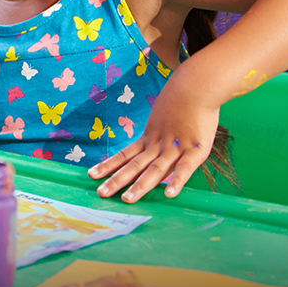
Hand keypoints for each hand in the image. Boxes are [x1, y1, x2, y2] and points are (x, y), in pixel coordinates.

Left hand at [88, 81, 218, 202]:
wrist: (196, 86)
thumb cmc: (180, 103)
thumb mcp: (161, 120)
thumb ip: (156, 136)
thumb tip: (149, 148)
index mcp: (148, 138)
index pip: (124, 155)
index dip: (108, 165)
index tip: (91, 175)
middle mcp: (158, 146)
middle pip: (134, 166)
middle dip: (117, 180)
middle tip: (101, 194)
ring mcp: (175, 148)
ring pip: (155, 170)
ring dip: (140, 186)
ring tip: (127, 199)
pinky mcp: (195, 150)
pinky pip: (185, 169)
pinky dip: (177, 181)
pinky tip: (170, 194)